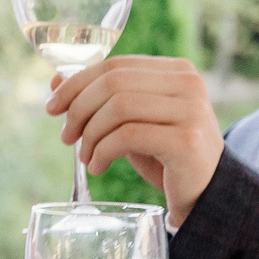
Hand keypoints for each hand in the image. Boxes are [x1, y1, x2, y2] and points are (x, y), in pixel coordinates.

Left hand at [47, 57, 223, 227]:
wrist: (206, 193)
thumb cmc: (165, 155)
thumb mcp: (133, 121)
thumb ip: (103, 99)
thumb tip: (56, 80)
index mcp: (176, 71)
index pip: (115, 65)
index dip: (76, 83)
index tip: (52, 106)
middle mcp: (188, 83)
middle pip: (114, 83)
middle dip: (79, 109)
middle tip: (66, 137)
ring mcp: (190, 110)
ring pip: (118, 107)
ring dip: (91, 135)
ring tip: (85, 156)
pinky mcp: (186, 140)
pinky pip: (128, 136)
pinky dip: (103, 151)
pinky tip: (97, 166)